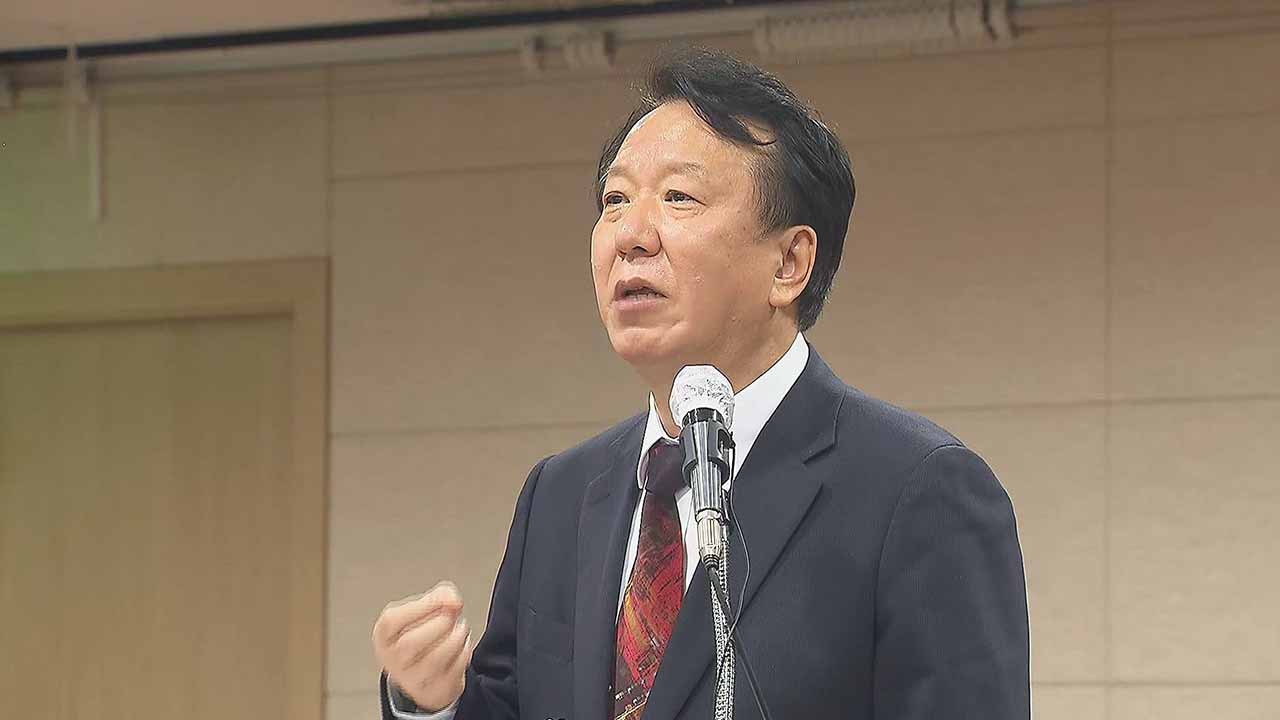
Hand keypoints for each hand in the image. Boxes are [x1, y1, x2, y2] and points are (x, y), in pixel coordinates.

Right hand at [373, 581, 473, 711]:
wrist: (424, 673)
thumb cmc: (420, 635)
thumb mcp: (421, 611)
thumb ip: (439, 597)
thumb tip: (452, 600)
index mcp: (385, 635)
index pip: (392, 620)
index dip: (422, 606)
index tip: (444, 598)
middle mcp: (393, 660)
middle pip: (411, 642)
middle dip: (440, 623)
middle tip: (452, 615)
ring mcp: (412, 679)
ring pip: (434, 659)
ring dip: (455, 638)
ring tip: (460, 629)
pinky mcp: (434, 690)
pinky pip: (452, 671)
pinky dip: (463, 653)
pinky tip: (462, 645)